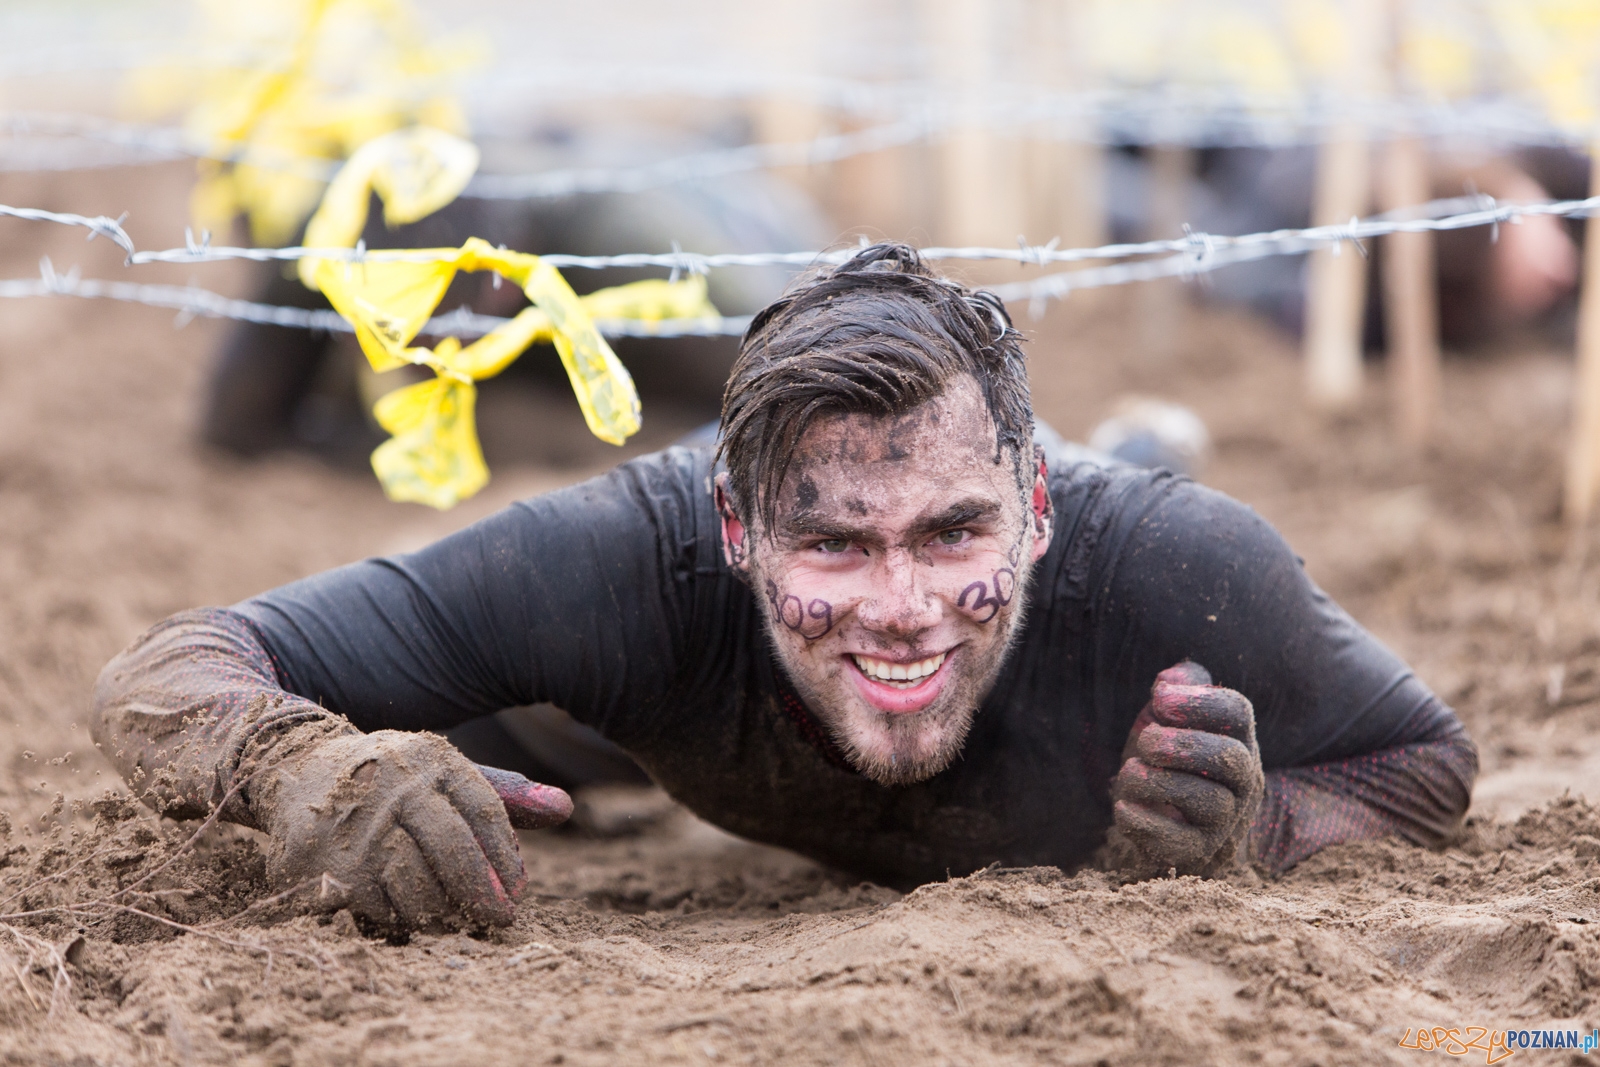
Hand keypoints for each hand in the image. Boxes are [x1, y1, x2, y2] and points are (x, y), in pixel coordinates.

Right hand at [248, 729, 555, 929]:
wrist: (293, 768)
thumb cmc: (392, 779)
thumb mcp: (445, 775)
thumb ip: (504, 797)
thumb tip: (567, 809)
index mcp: (433, 760)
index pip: (485, 811)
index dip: (506, 857)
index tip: (517, 891)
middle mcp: (395, 787)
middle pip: (453, 851)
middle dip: (482, 893)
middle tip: (500, 920)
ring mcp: (356, 827)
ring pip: (415, 887)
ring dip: (441, 911)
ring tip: (449, 916)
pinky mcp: (321, 866)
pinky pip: (375, 909)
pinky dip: (398, 917)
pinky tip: (406, 912)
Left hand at [1108, 661, 1263, 875]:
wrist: (1177, 818)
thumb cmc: (1171, 756)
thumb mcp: (1170, 716)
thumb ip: (1175, 688)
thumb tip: (1169, 680)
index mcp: (1234, 736)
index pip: (1236, 711)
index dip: (1199, 702)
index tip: (1159, 700)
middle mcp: (1240, 779)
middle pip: (1232, 760)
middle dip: (1184, 746)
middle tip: (1147, 742)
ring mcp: (1224, 819)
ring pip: (1210, 803)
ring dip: (1161, 783)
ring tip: (1130, 772)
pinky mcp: (1197, 851)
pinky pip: (1181, 844)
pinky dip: (1146, 824)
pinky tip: (1122, 806)